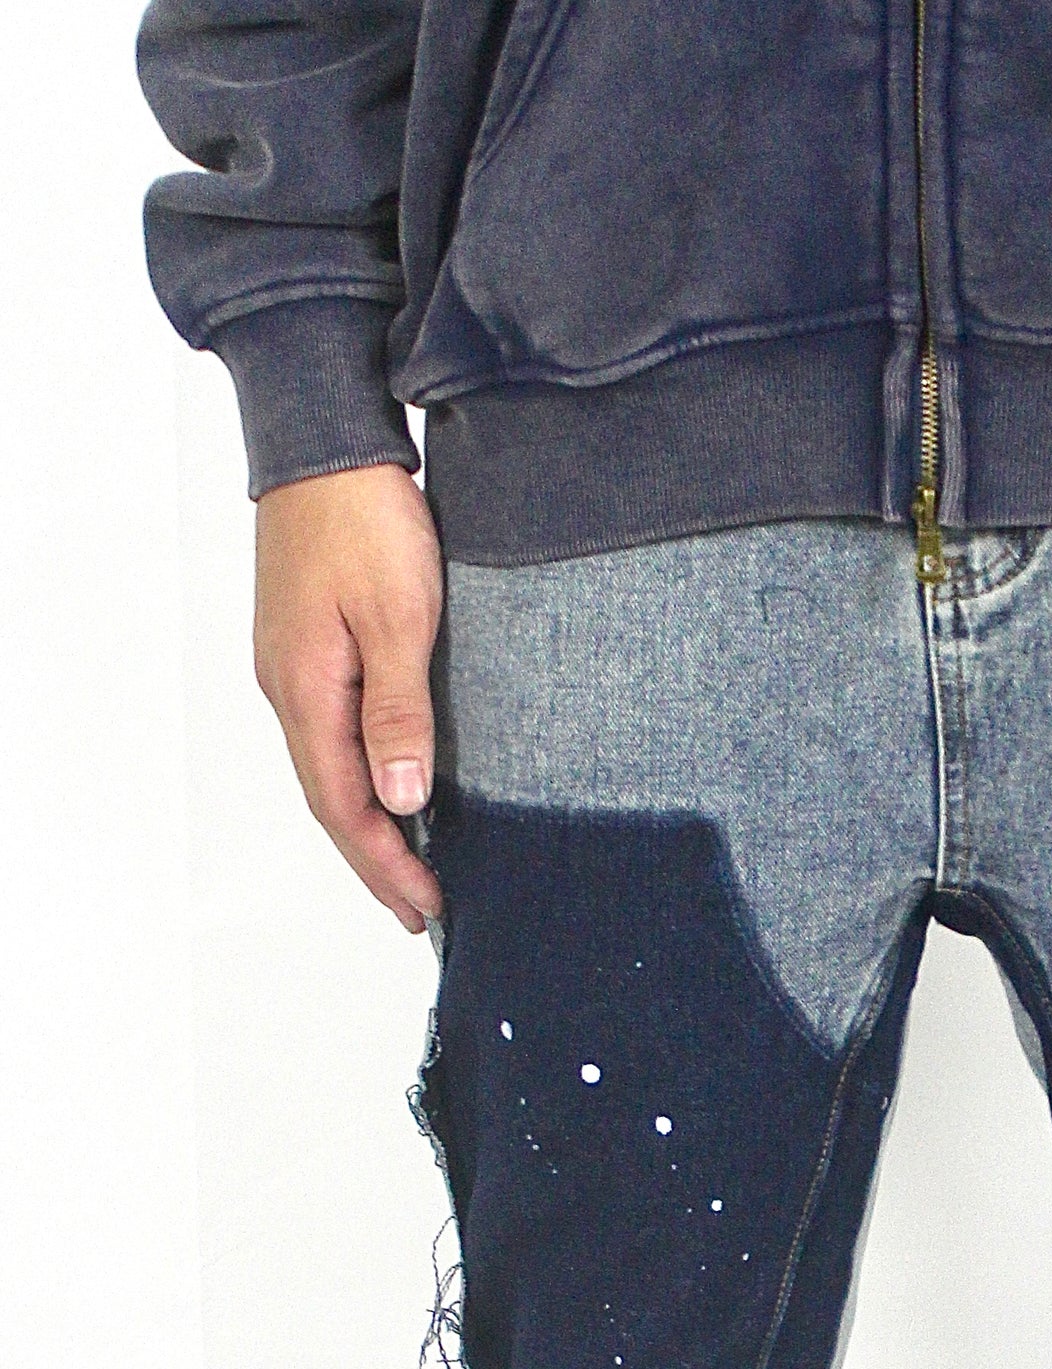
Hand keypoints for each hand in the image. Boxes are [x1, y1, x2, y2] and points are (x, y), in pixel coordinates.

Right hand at [253, 464, 445, 931]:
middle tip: (420, 910)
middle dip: (375, 861)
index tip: (427, 907)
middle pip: (329, 799)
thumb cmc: (365, 517)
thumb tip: (401, 799)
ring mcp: (291, 665)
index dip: (386, 865)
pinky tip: (386, 786)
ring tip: (406, 866)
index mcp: (307, 691)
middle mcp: (287, 687)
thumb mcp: (398, 616)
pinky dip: (358, 776)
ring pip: (326, 768)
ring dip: (366, 824)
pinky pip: (329, 733)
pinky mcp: (305, 643)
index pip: (345, 806)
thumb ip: (399, 710)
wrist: (323, 438)